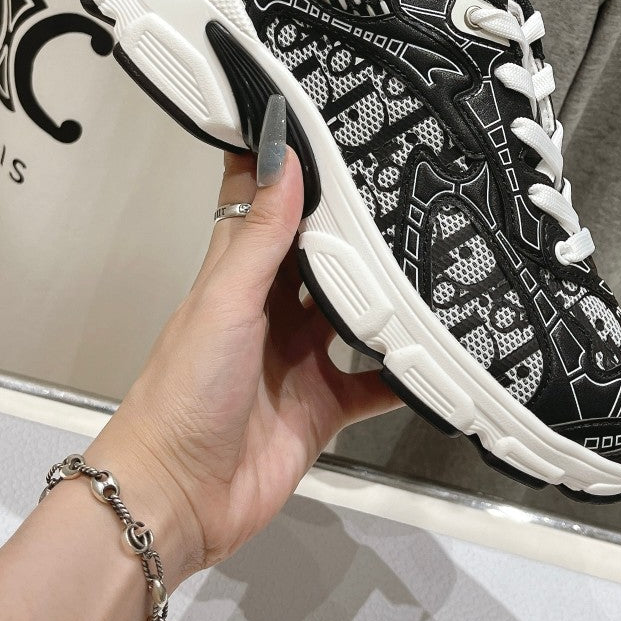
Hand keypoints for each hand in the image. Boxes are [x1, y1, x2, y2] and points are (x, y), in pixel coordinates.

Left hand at [85, 98, 399, 587]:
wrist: (177, 497)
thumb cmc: (185, 392)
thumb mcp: (225, 301)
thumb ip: (261, 234)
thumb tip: (282, 153)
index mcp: (238, 277)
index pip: (267, 207)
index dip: (293, 168)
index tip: (332, 124)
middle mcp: (272, 312)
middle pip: (322, 258)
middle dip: (359, 229)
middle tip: (414, 183)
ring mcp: (300, 361)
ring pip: (356, 315)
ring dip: (389, 296)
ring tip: (441, 255)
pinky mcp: (324, 409)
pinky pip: (376, 386)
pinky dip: (405, 375)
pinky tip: (443, 353)